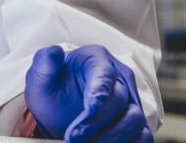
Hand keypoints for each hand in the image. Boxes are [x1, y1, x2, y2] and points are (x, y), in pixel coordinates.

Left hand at [24, 45, 150, 142]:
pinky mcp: (136, 124)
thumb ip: (45, 63)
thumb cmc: (52, 87)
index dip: (99, 92)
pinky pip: (143, 138)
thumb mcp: (41, 75)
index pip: (104, 74)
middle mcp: (119, 78)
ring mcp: (131, 102)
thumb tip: (53, 52)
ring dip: (111, 139)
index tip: (89, 109)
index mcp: (96, 60)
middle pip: (119, 101)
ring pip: (135, 121)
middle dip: (95, 123)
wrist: (58, 107)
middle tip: (72, 138)